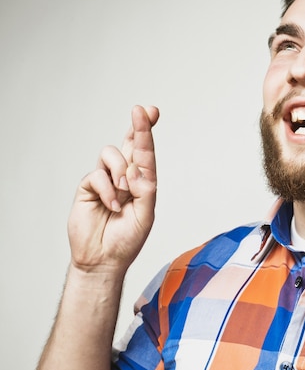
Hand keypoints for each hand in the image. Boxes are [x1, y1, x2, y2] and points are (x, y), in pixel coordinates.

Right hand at [67, 105, 158, 274]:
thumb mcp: (146, 216)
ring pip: (111, 153)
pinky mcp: (89, 187)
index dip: (147, 131)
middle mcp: (125, 176)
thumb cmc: (128, 239)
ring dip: (120, 171)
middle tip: (141, 111)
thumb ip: (145, 191)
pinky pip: (97, 175)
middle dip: (138, 126)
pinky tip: (111, 205)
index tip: (150, 111)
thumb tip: (136, 170)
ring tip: (124, 194)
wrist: (103, 258)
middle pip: (130, 143)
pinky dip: (107, 189)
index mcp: (142, 181)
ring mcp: (106, 180)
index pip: (146, 152)